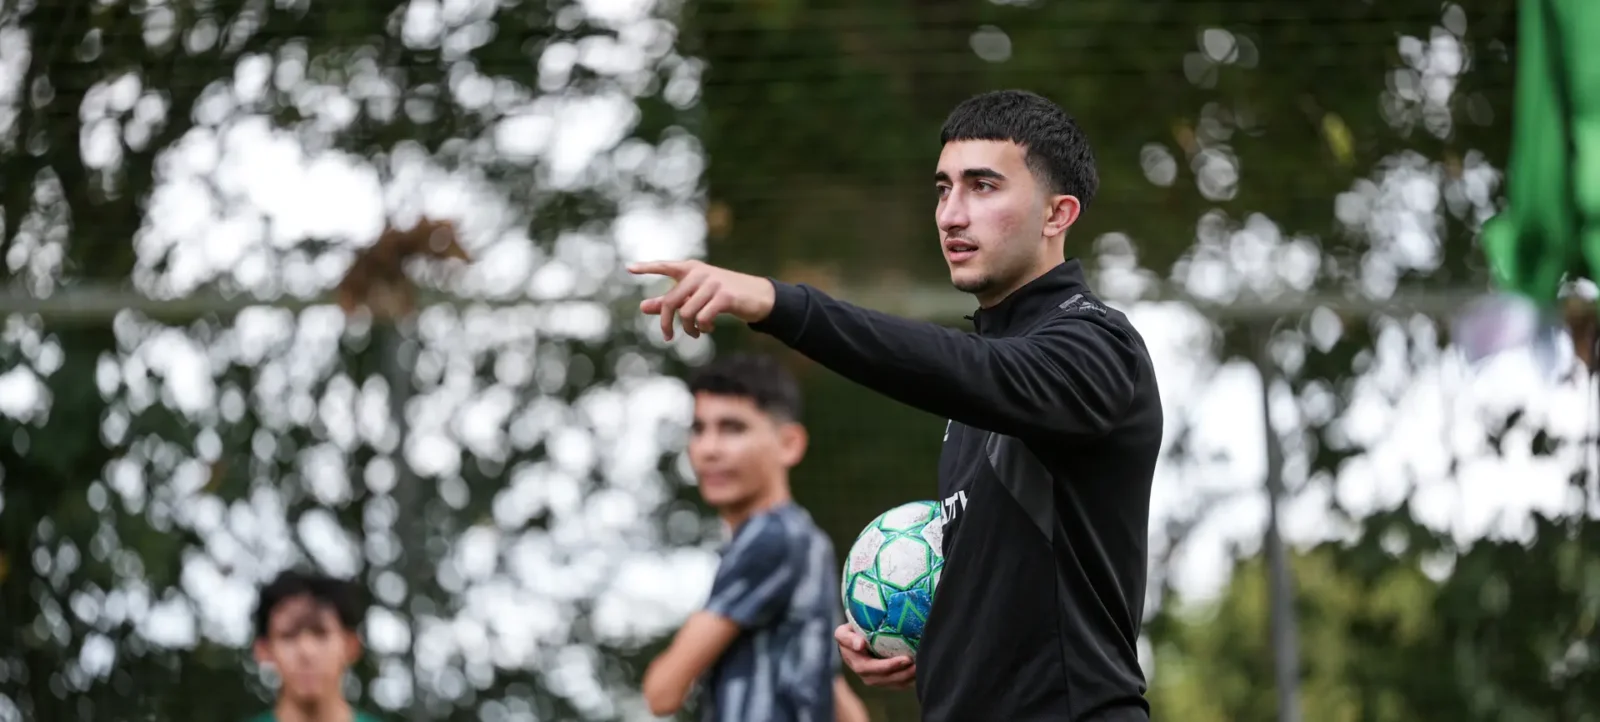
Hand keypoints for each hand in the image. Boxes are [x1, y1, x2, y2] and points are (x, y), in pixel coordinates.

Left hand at [628, 260, 775, 340]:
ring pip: (686, 314)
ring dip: (689, 329)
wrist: (756, 296)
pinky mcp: (724, 296)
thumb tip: (643, 306)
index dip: (647, 268)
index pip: (665, 266)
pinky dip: (703, 328)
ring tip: (697, 332)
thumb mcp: (695, 296)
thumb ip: (670, 301)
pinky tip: (708, 329)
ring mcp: (712, 283)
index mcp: (690, 269)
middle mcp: (699, 273)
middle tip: (668, 337)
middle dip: (666, 323)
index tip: (629, 269)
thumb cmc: (722, 295)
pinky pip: (703, 318)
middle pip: (670, 302)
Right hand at [834, 624, 915, 689]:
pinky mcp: (885, 680)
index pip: (871, 669)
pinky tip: (920, 671)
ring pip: (894, 683)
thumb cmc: (850, 634)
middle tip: (917, 664)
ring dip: (908, 678)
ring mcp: (876, 680)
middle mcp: (866, 676)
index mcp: (857, 664)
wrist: (854, 643)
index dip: (888, 666)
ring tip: (921, 668)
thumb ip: (848, 637)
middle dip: (903, 673)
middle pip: (885, 679)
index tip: (905, 658)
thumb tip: (860, 644)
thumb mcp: (843, 633)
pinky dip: (909, 680)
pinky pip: (898, 684)